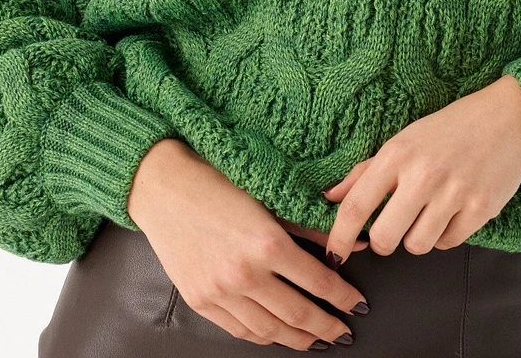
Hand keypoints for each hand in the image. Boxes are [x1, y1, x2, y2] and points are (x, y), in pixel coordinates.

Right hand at [127, 138, 368, 349]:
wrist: (163, 186)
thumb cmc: (215, 180)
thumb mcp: (267, 196)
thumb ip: (309, 223)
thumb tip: (353, 241)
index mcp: (267, 241)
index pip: (319, 281)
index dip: (343, 297)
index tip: (358, 305)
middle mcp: (245, 273)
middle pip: (298, 314)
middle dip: (327, 327)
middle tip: (345, 332)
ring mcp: (220, 291)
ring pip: (270, 330)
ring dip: (299, 339)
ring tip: (317, 340)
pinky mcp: (200, 300)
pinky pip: (240, 330)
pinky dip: (264, 336)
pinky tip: (277, 334)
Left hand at [321, 75, 520, 264]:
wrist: (506, 120)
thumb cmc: (448, 129)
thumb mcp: (402, 140)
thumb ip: (365, 171)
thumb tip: (330, 196)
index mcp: (397, 154)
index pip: (356, 205)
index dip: (339, 236)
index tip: (334, 254)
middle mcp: (422, 175)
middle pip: (384, 238)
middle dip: (382, 242)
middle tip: (390, 228)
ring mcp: (453, 194)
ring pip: (417, 245)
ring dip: (416, 237)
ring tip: (427, 212)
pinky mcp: (480, 210)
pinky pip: (448, 243)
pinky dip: (445, 235)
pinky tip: (451, 211)